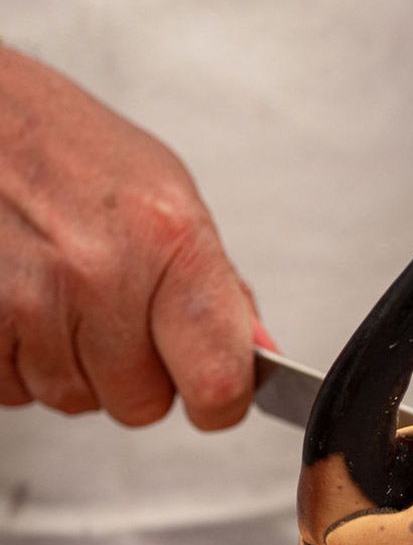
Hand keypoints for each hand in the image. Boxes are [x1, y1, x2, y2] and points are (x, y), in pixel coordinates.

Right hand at [0, 45, 263, 429]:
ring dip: (66, 362)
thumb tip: (256, 352)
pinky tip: (14, 299)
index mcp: (166, 238)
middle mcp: (103, 273)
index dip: (220, 401)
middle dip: (130, 373)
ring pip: (74, 400)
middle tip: (106, 308)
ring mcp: (32, 301)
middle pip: (142, 403)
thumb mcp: (160, 189)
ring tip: (52, 289)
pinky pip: (13, 390)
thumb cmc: (54, 141)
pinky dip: (14, 358)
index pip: (219, 379)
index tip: (214, 395)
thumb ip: (214, 282)